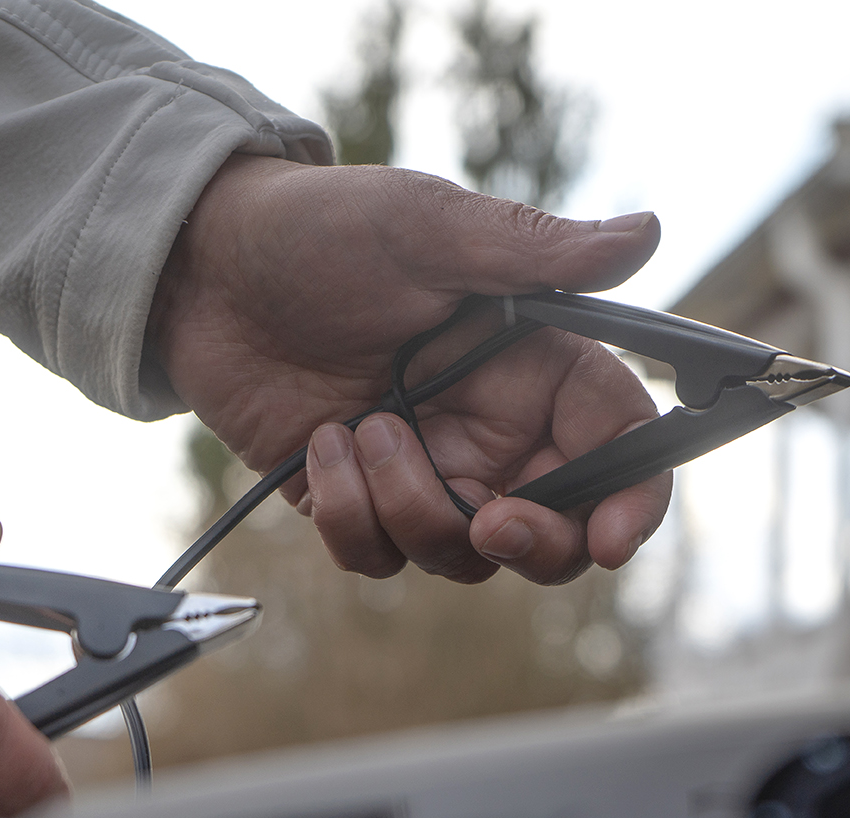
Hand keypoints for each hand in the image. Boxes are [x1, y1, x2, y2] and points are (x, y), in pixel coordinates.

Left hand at [150, 156, 669, 585]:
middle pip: (554, 531)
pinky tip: (319, 445)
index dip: (634, 502)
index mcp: (531, 364)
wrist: (206, 270)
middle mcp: (489, 428)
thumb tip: (644, 234)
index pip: (616, 446)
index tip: (613, 539)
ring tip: (360, 427)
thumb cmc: (319, 231)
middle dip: (533, 544)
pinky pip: (378, 555)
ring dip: (411, 508)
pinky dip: (349, 516)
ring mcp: (423, 469)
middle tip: (488, 521)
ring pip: (460, 556)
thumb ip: (535, 252)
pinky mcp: (356, 498)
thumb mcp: (429, 229)